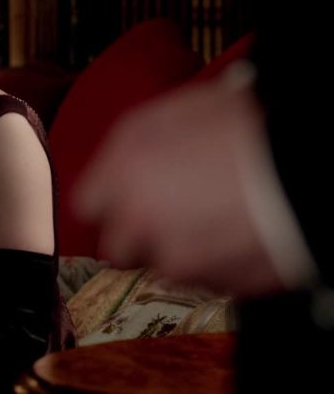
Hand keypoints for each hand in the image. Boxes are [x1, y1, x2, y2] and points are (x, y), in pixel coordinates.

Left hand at [73, 68, 284, 297]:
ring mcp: (178, 258)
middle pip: (116, 248)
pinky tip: (236, 234)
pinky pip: (205, 280)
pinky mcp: (215, 283)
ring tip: (214, 220)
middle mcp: (140, 221)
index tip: (122, 201)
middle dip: (136, 237)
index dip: (108, 203)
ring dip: (179, 251)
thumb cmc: (246, 126)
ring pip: (162, 267)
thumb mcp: (175, 111)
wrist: (307, 165)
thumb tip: (119, 164)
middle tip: (168, 217)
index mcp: (124, 174)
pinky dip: (215, 264)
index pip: (87, 207)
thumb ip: (131, 143)